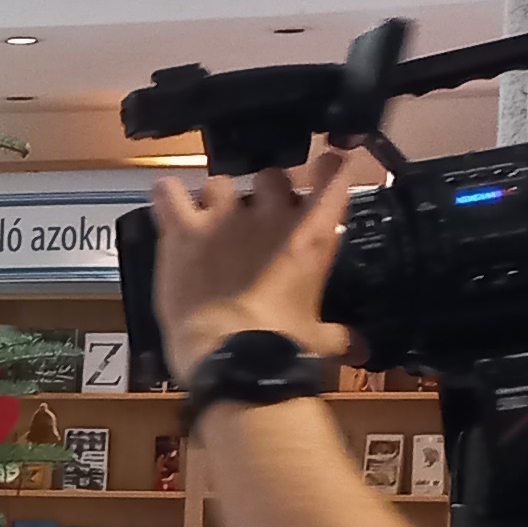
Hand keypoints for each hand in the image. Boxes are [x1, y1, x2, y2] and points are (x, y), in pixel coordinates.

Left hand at [148, 148, 362, 377]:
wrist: (230, 356)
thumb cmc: (283, 348)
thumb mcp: (320, 341)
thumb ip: (338, 335)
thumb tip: (358, 347)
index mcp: (311, 235)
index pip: (332, 177)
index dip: (328, 170)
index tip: (324, 171)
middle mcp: (270, 214)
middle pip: (271, 175)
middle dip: (265, 192)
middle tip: (257, 220)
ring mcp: (224, 217)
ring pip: (221, 182)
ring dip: (217, 200)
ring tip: (210, 224)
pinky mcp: (183, 229)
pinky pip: (170, 191)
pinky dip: (169, 195)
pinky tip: (170, 205)